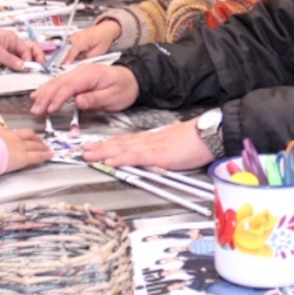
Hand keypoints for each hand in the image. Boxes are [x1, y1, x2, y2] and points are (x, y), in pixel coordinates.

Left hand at [0, 28, 43, 70]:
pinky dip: (21, 65)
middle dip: (37, 57)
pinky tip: (23, 70)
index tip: (29, 68)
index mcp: (13, 38)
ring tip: (33, 69)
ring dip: (29, 62)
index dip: (30, 59)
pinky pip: (17, 61)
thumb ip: (11, 60)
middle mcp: (13, 43)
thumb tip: (24, 67)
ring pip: (25, 56)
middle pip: (30, 49)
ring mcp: (10, 50)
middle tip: (40, 67)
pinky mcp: (6, 56)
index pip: (27, 49)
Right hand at [0, 124, 52, 173]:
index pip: (10, 131)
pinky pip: (37, 155)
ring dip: (41, 146)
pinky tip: (50, 155)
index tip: (19, 136)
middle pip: (27, 134)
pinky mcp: (24, 157)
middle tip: (38, 140)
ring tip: (46, 148)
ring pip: (34, 145)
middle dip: (34, 137)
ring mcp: (20, 146)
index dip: (17, 134)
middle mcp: (12, 136)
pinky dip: (45, 155)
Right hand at [30, 63, 138, 114]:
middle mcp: (81, 71)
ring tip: (34, 105)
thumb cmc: (124, 87)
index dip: (57, 98)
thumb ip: (95, 99)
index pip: (69, 86)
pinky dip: (48, 89)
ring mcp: (78, 73)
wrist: (132, 80)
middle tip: (36, 110)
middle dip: (45, 97)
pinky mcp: (76, 78)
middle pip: (58, 83)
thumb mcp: (113, 96)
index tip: (49, 109)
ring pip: (56, 82)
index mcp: (90, 74)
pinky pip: (59, 82)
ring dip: (44, 94)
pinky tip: (39, 94)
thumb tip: (78, 102)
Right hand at [62, 20, 119, 64]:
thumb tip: (78, 61)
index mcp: (86, 37)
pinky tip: (65, 57)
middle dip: (64, 55)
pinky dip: (66, 51)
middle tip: (62, 64)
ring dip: (64, 53)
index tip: (66, 63)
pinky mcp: (73, 37)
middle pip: (68, 46)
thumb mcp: (99, 51)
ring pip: (66, 45)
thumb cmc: (104, 39)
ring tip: (63, 62)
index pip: (75, 47)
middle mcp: (78, 35)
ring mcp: (75, 35)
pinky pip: (67, 44)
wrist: (105, 30)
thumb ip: (88, 56)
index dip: (70, 56)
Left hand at [82, 118, 213, 169]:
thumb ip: (167, 144)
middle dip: (101, 147)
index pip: (127, 141)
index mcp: (154, 140)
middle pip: (120, 144)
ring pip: (123, 149)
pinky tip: (110, 160)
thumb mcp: (178, 141)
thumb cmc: (197, 140)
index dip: (111, 144)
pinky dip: (121, 158)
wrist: (209, 135)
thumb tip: (164, 143)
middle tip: (84, 150)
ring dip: (104, 152)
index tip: (98, 146)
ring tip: (90, 155)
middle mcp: (149, 141)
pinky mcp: (157, 154)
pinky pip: (135, 156)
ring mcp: (152, 147)